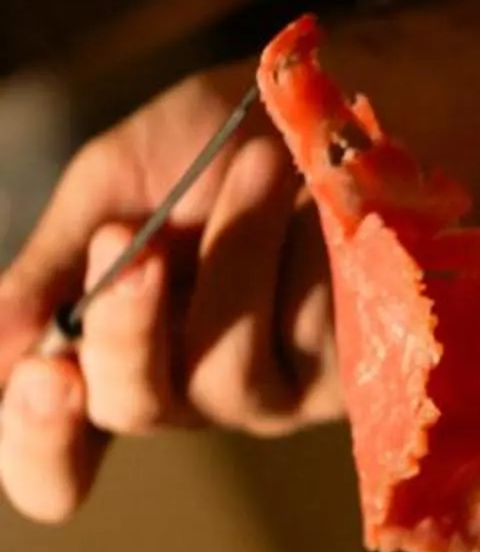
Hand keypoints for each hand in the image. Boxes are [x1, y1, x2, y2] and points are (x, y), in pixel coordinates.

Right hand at [0, 64, 341, 521]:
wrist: (370, 93)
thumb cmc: (234, 133)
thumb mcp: (122, 177)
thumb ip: (58, 261)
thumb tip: (2, 347)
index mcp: (111, 350)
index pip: (53, 458)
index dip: (36, 442)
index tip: (45, 378)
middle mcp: (186, 389)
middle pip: (131, 407)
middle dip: (123, 325)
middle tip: (128, 237)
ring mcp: (275, 391)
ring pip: (227, 373)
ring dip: (234, 256)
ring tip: (261, 165)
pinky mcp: (358, 377)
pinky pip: (312, 340)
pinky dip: (305, 254)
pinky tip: (323, 202)